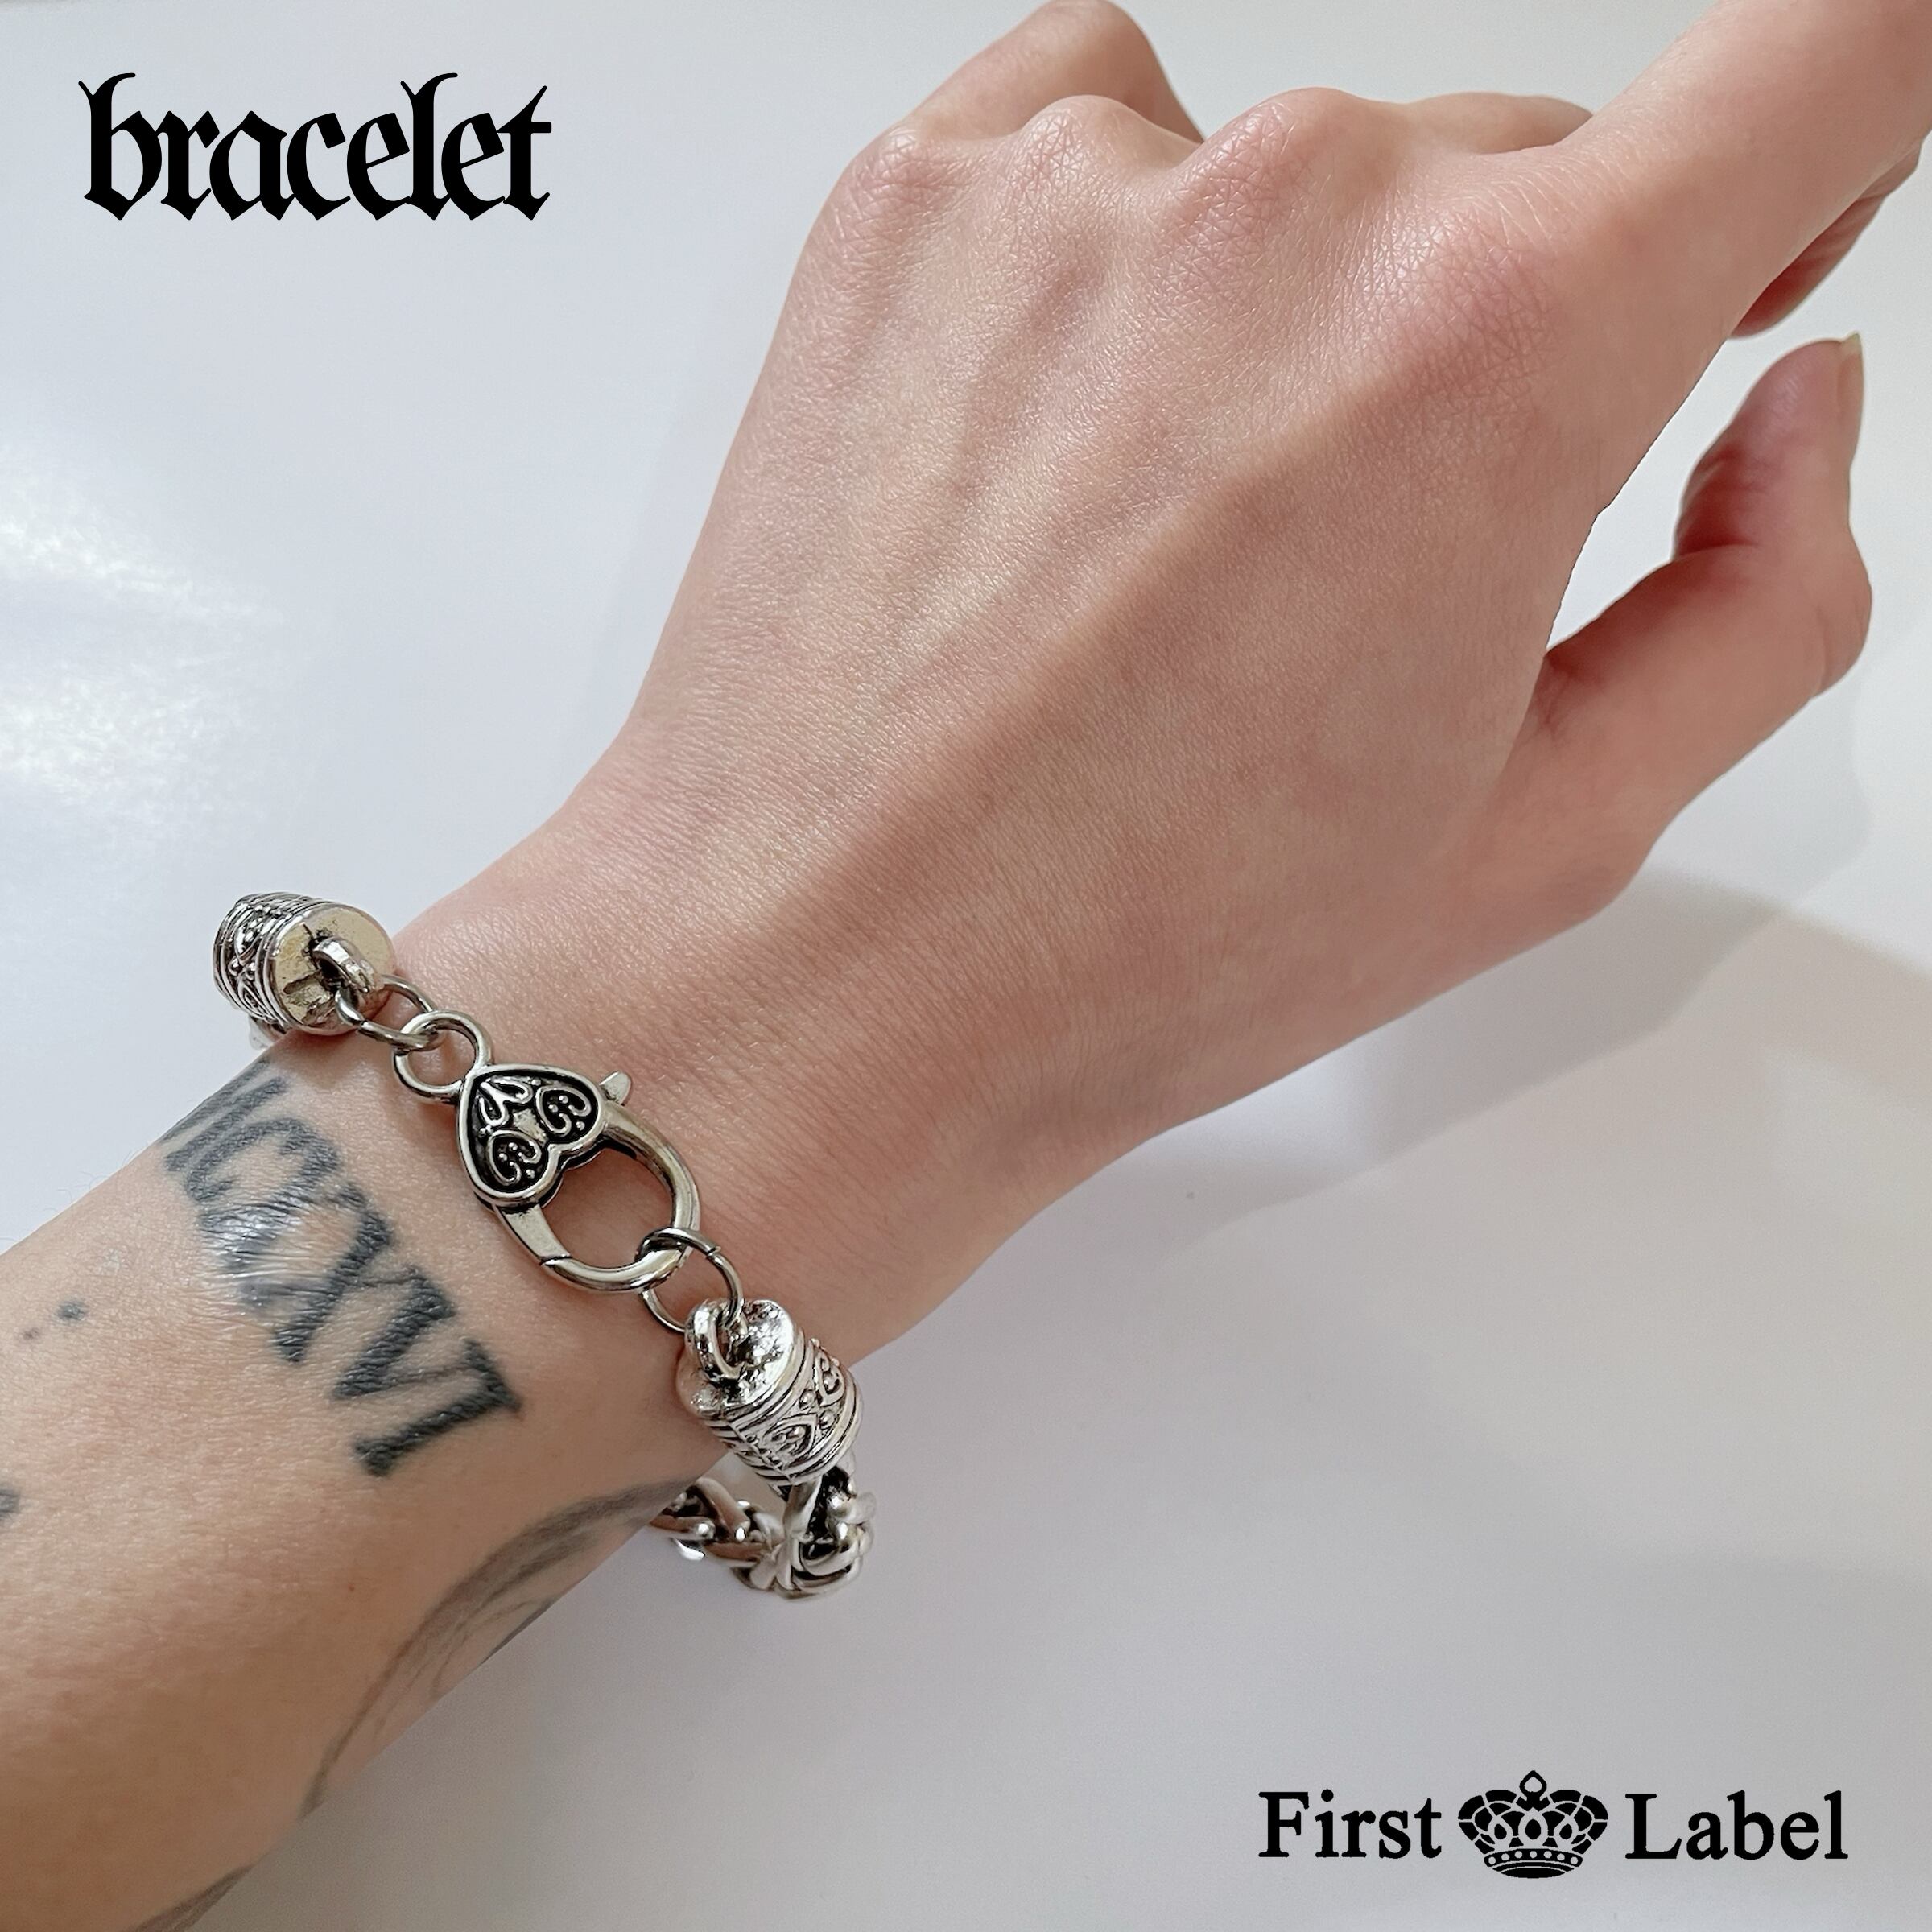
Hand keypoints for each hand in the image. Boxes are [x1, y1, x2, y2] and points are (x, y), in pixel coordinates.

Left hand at [417, 0, 1925, 1357]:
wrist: (824, 964)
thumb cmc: (1134, 939)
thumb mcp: (1539, 834)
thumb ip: (1760, 599)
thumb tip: (1787, 406)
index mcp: (1496, 350)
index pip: (1812, 57)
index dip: (1836, 128)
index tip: (1783, 213)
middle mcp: (1293, 209)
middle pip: (1517, 175)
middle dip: (1501, 337)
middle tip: (1369, 557)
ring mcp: (1083, 184)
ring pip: (1307, 171)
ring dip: (1294, 318)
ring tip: (1178, 548)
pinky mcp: (920, 192)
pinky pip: (1107, 128)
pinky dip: (1132, 248)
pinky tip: (1079, 445)